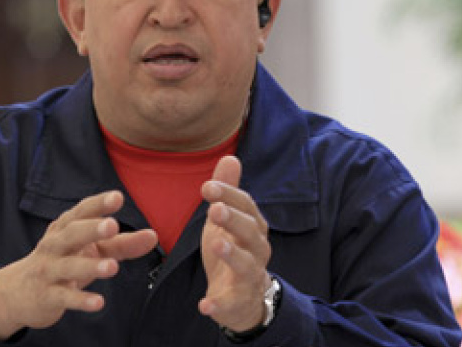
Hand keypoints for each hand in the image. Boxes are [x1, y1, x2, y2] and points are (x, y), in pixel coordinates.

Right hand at [0, 191, 157, 339]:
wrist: (18, 292)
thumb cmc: (63, 261)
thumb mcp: (92, 250)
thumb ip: (122, 243)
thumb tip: (153, 236)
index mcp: (66, 228)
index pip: (82, 211)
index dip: (98, 204)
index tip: (117, 197)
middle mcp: (55, 245)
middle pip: (71, 233)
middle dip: (90, 228)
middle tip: (112, 226)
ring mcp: (49, 270)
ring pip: (68, 266)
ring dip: (90, 266)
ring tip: (112, 268)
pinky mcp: (47, 295)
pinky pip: (63, 297)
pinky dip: (80, 300)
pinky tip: (98, 302)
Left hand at [198, 156, 271, 331]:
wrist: (246, 297)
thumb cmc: (234, 250)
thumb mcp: (227, 219)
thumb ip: (228, 192)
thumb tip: (230, 156)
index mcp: (253, 228)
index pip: (246, 207)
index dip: (229, 195)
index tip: (206, 187)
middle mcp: (257, 250)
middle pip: (250, 232)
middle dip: (234, 220)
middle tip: (214, 210)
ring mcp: (249, 277)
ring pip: (246, 266)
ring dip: (232, 255)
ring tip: (215, 245)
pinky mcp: (238, 302)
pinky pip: (230, 304)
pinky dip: (218, 305)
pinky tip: (204, 305)